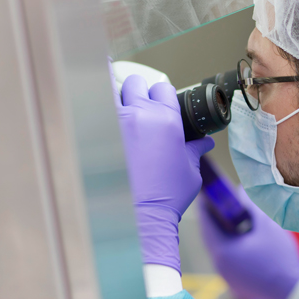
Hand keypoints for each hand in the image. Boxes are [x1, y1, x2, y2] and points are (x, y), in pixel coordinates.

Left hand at [111, 66, 214, 272]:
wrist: (141, 216)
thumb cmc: (168, 195)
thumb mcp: (190, 170)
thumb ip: (195, 150)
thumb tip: (204, 142)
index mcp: (167, 119)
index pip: (162, 88)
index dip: (162, 95)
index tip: (161, 104)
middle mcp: (141, 115)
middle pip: (135, 83)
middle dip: (139, 92)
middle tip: (140, 107)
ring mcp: (116, 123)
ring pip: (111, 92)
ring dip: (117, 100)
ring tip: (120, 115)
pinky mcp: (98, 136)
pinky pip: (94, 111)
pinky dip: (98, 114)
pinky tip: (104, 126)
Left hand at [198, 181, 298, 298]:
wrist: (292, 289)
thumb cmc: (279, 257)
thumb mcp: (266, 226)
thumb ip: (251, 207)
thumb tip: (241, 192)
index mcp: (223, 252)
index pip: (207, 225)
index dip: (206, 207)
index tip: (206, 194)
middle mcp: (220, 266)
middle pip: (211, 238)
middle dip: (214, 219)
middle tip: (219, 203)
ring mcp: (228, 276)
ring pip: (220, 249)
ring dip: (223, 233)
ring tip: (231, 217)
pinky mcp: (237, 282)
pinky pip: (228, 259)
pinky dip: (231, 245)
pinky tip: (242, 237)